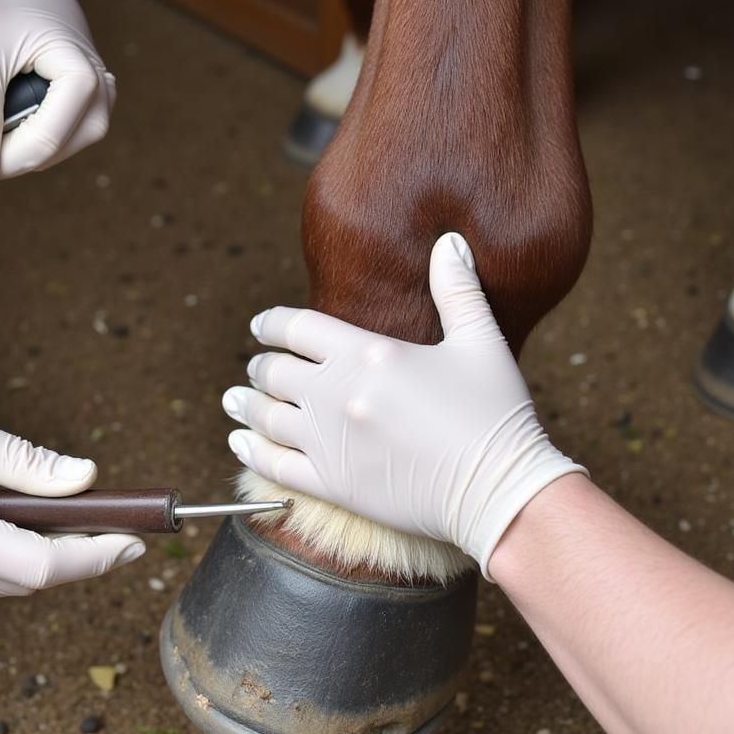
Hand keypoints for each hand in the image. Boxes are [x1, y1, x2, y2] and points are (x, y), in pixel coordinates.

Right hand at [0, 395, 143, 616]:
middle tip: (115, 522)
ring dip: (44, 556)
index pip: (46, 565)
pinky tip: (13, 529)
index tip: (138, 542)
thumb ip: (29, 463)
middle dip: (80, 552)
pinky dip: (9, 560)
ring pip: (10, 585)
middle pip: (34, 578)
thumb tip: (85, 479)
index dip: (99, 555)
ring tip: (67, 519)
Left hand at [221, 233, 585, 576]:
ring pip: (266, 418)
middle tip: (255, 368)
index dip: (271, 324)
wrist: (500, 491)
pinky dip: (250, 452)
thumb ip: (457, 290)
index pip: (297, 328)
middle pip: (275, 372)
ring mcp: (330, 442)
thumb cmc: (495, 415)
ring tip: (233, 401)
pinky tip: (240, 443)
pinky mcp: (332, 484)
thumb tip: (449, 242)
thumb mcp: (480, 342)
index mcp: (369, 354)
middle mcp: (338, 394)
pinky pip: (274, 466)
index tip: (260, 326)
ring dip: (244, 406)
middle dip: (260, 367)